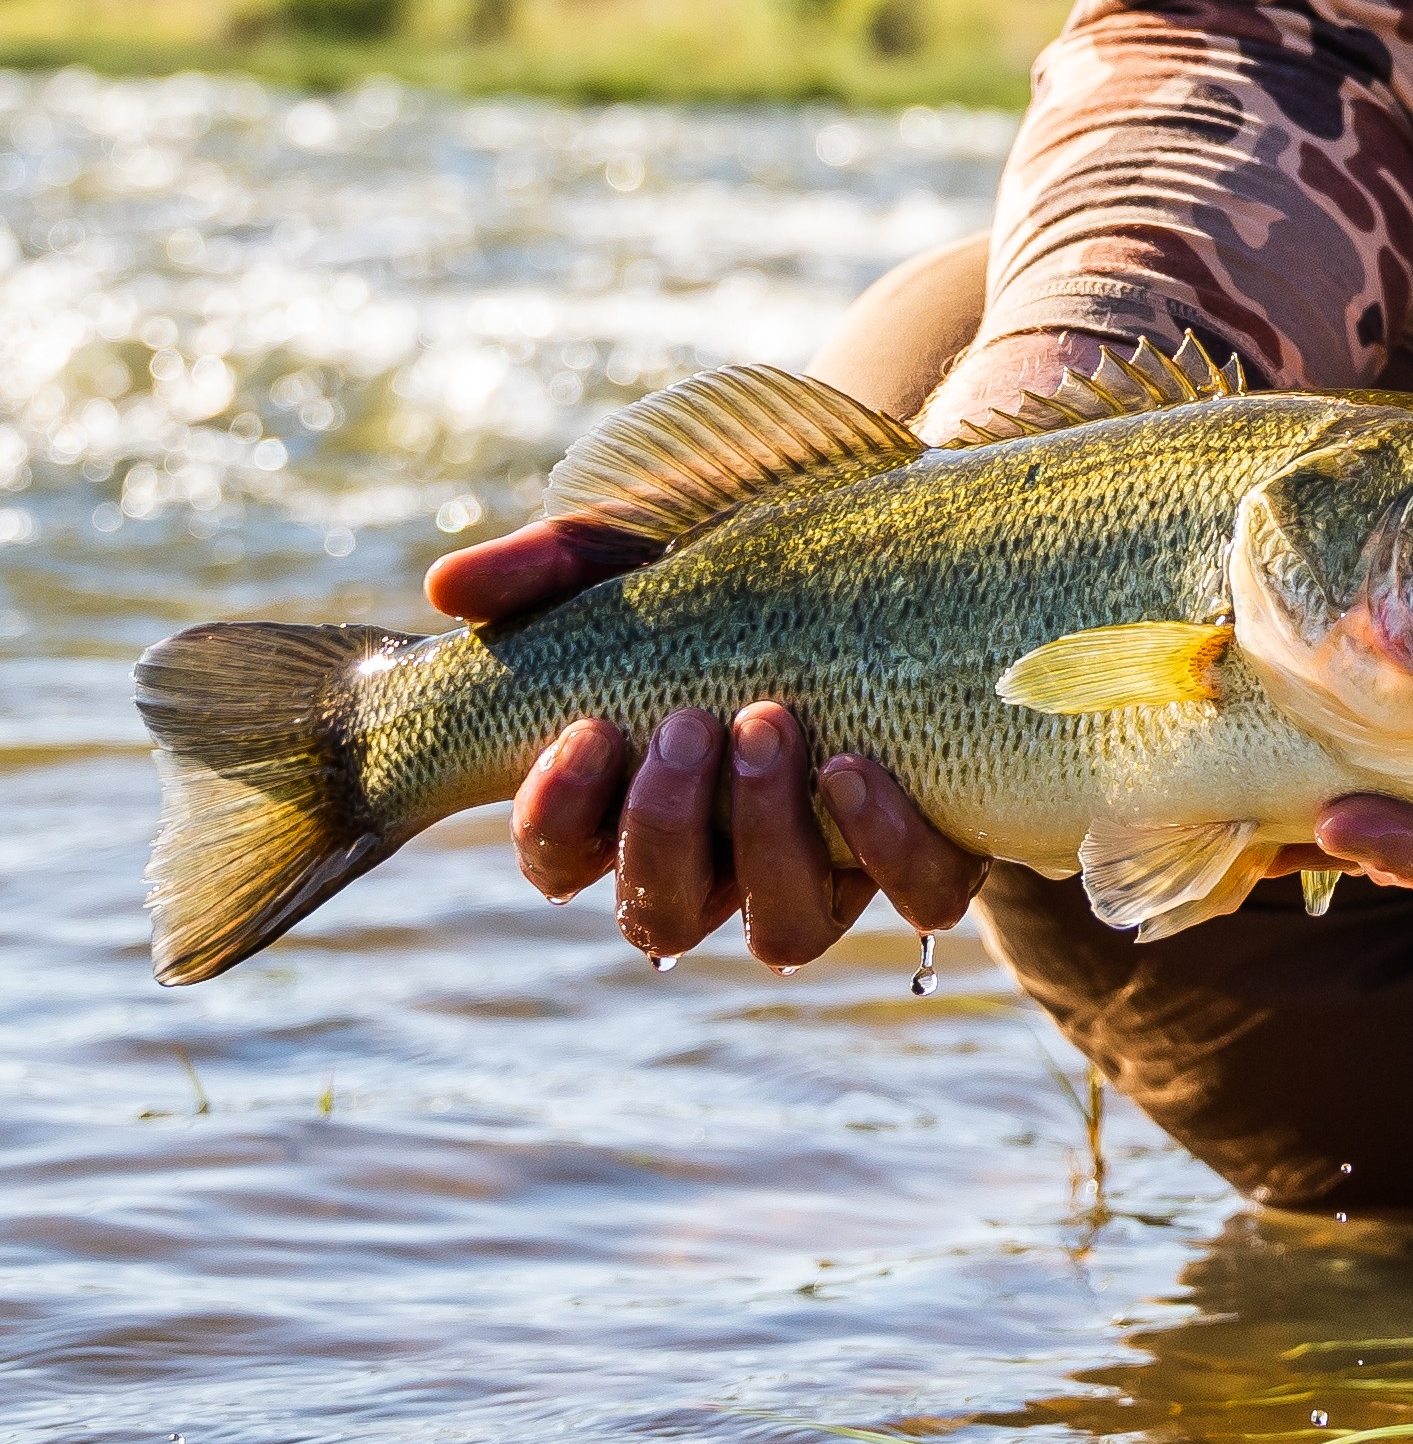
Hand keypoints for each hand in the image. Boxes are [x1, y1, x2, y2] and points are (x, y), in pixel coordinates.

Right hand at [426, 518, 986, 967]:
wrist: (910, 513)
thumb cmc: (754, 540)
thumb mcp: (646, 537)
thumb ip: (549, 565)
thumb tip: (446, 591)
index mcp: (643, 792)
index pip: (564, 860)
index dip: (557, 821)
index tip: (583, 728)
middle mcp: (731, 849)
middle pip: (663, 914)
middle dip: (664, 828)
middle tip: (688, 722)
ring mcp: (835, 857)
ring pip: (782, 930)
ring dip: (765, 840)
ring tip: (769, 724)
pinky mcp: (935, 842)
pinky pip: (918, 898)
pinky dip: (887, 845)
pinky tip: (858, 763)